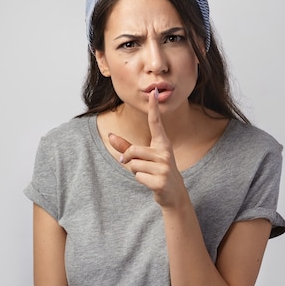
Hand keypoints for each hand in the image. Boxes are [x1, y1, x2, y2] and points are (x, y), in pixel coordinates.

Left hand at [108, 89, 187, 207]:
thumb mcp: (143, 158)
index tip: (153, 92)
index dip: (154, 108)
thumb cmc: (157, 172)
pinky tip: (151, 182)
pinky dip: (140, 181)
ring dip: (135, 172)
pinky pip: (138, 176)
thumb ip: (126, 147)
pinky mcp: (161, 180)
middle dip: (128, 159)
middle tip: (138, 167)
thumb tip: (110, 135)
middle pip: (134, 150)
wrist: (174, 193)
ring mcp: (165, 167)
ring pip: (134, 165)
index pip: (155, 123)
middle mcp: (165, 153)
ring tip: (148, 174)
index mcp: (162, 144)